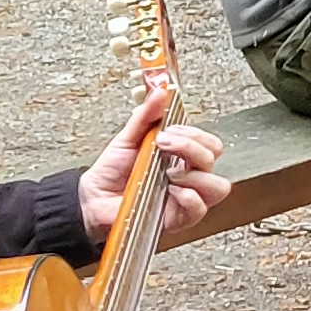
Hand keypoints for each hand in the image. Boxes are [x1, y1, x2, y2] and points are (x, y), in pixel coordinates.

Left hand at [82, 82, 228, 239]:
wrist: (92, 199)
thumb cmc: (110, 173)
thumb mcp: (126, 138)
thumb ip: (145, 116)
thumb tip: (160, 92)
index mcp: (181, 157)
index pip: (209, 143)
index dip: (195, 134)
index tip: (169, 130)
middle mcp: (189, 177)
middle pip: (214, 159)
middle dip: (191, 146)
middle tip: (163, 144)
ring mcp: (186, 198)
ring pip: (217, 186)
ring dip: (195, 173)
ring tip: (170, 172)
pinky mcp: (178, 218)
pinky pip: (199, 208)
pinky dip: (188, 197)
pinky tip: (171, 190)